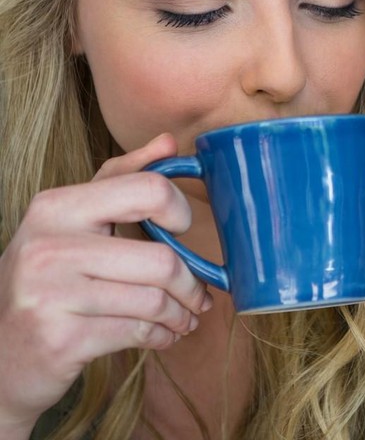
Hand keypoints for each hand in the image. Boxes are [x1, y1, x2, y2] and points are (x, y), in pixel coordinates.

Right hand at [0, 134, 211, 432]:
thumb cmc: (48, 279)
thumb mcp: (72, 220)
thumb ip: (121, 178)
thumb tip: (169, 142)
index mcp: (56, 207)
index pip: (147, 190)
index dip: (180, 210)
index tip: (183, 228)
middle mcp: (49, 247)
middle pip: (162, 260)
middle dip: (192, 283)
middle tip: (199, 294)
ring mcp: (52, 295)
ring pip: (155, 301)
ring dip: (181, 314)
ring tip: (185, 318)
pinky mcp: (62, 339)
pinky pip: (139, 333)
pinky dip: (163, 336)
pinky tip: (165, 335)